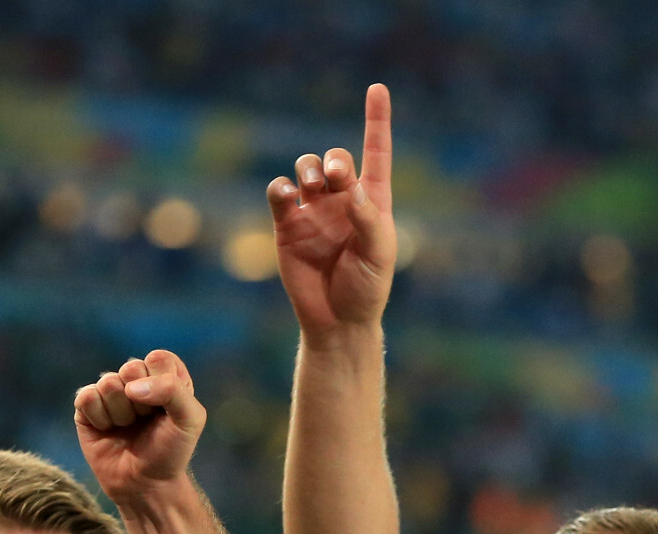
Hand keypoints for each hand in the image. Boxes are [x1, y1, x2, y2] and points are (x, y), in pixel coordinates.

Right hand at [74, 350, 206, 510]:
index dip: (163, 384)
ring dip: (122, 413)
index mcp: (165, 376)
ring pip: (108, 383)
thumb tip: (131, 387)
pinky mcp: (87, 407)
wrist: (146, 484)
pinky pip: (87, 397)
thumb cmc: (171, 451)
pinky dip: (100, 419)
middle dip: (142, 401)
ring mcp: (111, 392)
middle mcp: (137, 380)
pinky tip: (108, 430)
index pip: (159, 358)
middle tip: (146, 421)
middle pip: (131, 367)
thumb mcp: (190, 420)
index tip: (168, 410)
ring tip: (128, 427)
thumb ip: (173, 390)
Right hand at [270, 84, 396, 334]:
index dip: (376, 121)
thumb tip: (352, 189)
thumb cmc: (367, 289)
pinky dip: (281, 189)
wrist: (337, 321)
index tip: (377, 88)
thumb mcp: (378, 255)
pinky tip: (288, 197)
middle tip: (337, 179)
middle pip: (335, 159)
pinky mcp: (287, 225)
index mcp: (372, 201)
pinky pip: (279, 193)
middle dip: (335, 162)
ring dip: (308, 169)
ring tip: (312, 186)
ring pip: (305, 169)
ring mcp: (313, 211)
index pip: (376, 153)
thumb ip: (368, 219)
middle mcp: (342, 200)